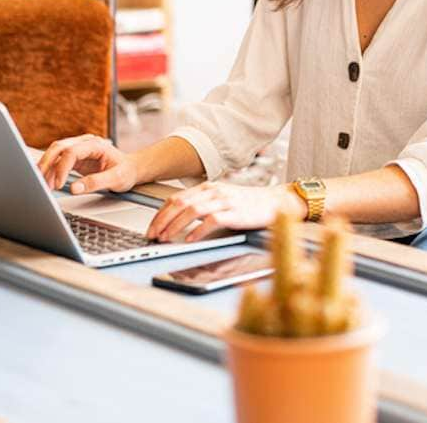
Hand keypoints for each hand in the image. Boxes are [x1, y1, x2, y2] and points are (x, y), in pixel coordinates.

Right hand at [37, 134, 139, 194]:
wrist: (131, 169)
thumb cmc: (126, 171)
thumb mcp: (116, 179)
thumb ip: (96, 182)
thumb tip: (74, 188)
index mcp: (95, 145)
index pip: (72, 152)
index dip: (62, 168)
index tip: (59, 184)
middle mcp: (85, 143)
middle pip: (58, 148)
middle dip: (47, 164)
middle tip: (40, 182)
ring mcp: (79, 149)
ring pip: (55, 153)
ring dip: (47, 168)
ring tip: (43, 185)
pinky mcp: (75, 158)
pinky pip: (58, 161)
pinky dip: (51, 171)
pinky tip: (48, 182)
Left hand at [146, 182, 307, 242]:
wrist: (275, 202)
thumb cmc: (248, 204)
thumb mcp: (221, 199)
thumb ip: (202, 205)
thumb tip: (178, 221)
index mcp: (207, 187)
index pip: (176, 198)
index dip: (159, 214)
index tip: (151, 228)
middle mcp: (213, 191)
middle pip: (179, 203)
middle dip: (161, 221)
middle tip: (152, 235)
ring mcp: (224, 200)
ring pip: (191, 210)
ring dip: (175, 226)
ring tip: (166, 238)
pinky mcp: (234, 212)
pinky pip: (211, 220)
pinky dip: (198, 231)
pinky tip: (190, 239)